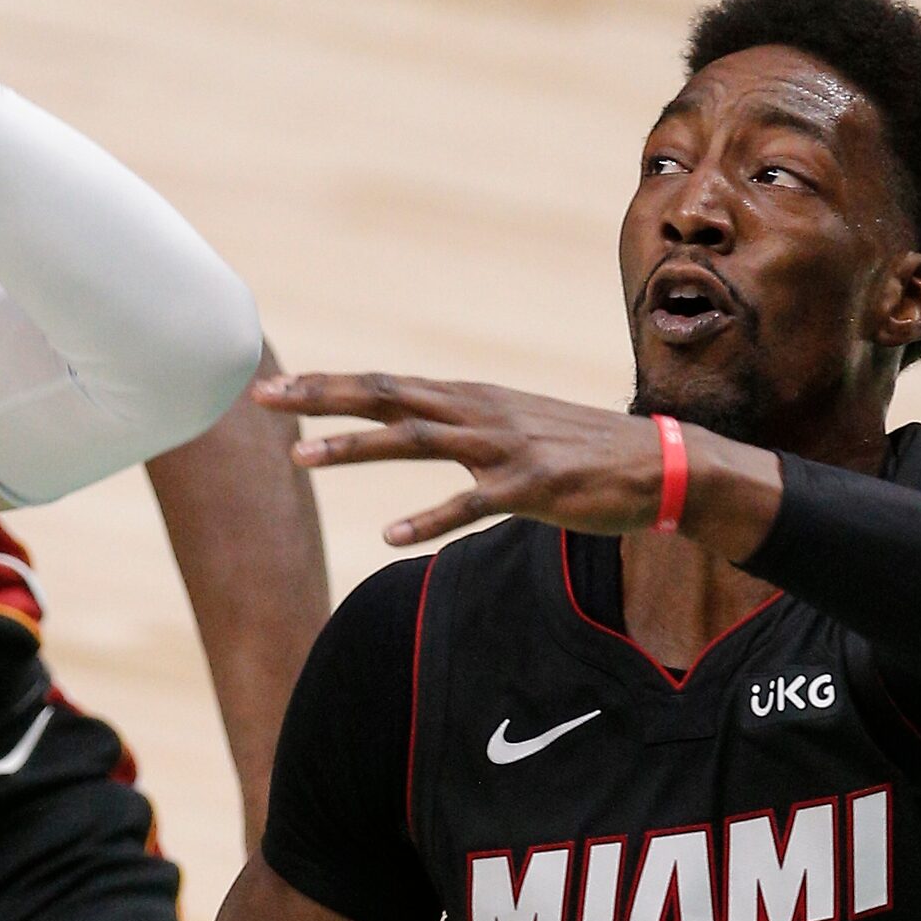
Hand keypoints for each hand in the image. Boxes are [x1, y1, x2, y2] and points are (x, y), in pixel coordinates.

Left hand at [261, 372, 666, 545]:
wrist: (658, 462)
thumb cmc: (580, 448)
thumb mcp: (511, 424)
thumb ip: (460, 421)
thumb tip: (413, 417)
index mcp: (471, 397)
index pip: (386, 385)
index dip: (327, 385)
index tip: (273, 387)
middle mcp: (479, 412)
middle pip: (386, 397)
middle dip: (321, 397)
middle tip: (262, 398)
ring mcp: (504, 448)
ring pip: (415, 442)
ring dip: (355, 448)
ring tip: (302, 458)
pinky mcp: (530, 489)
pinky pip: (470, 505)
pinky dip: (429, 519)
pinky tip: (390, 535)